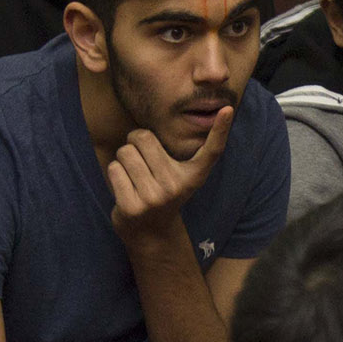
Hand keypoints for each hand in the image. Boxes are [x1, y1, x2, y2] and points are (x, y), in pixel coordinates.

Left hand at [108, 106, 232, 245]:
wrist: (150, 233)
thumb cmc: (162, 192)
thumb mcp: (179, 176)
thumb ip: (172, 152)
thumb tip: (171, 123)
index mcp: (193, 176)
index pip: (211, 150)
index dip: (221, 129)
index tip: (227, 108)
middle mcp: (177, 186)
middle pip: (142, 138)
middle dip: (134, 143)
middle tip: (141, 161)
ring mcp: (155, 198)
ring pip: (125, 152)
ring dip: (122, 160)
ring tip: (133, 176)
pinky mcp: (132, 207)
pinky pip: (114, 170)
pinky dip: (115, 173)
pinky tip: (125, 187)